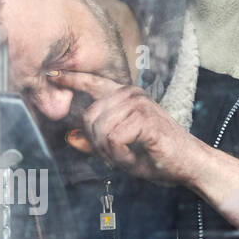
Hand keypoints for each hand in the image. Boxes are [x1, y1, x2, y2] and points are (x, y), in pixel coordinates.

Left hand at [50, 70, 200, 185]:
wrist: (188, 164)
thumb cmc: (156, 155)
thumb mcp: (119, 150)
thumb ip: (95, 142)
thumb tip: (70, 137)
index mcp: (125, 96)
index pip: (93, 82)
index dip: (71, 79)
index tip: (51, 74)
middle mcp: (131, 94)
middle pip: (89, 117)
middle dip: (98, 144)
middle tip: (118, 155)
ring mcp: (138, 104)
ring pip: (100, 129)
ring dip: (111, 152)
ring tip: (129, 156)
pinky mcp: (144, 119)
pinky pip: (113, 140)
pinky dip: (121, 156)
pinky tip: (135, 157)